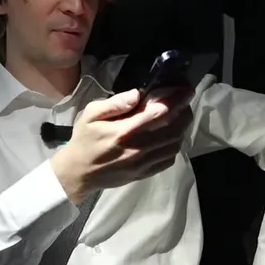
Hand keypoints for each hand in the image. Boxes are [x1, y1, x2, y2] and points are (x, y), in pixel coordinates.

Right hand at [50, 86, 193, 203]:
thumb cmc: (84, 140)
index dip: (176, 100)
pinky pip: (168, 160)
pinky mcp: (143, 174)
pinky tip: (170, 137)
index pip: (159, 113)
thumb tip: (137, 94)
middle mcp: (137, 148)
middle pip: (173, 130)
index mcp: (124, 131)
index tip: (186, 90)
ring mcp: (142, 164)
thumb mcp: (90, 114)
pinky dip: (174, 147)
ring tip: (180, 117)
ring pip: (174, 146)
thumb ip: (115, 103)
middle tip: (184, 102)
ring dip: (182, 130)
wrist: (78, 173)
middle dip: (184, 114)